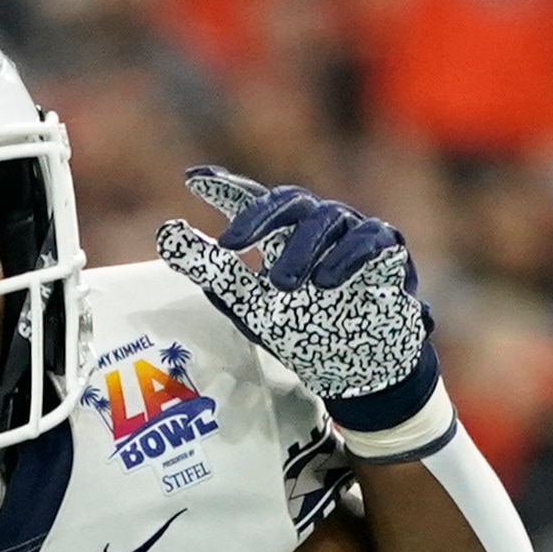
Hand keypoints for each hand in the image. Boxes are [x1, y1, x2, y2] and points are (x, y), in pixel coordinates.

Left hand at [153, 168, 444, 448]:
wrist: (359, 373)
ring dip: (301, 250)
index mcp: (284, 237)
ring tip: (280, 287)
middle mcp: (318, 228)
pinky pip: (370, 238)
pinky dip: (347, 257)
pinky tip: (325, 284)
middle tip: (230, 247)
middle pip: (289, 201)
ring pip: (327, 218)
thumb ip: (212, 270)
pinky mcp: (388, 252)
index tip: (192, 178)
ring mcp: (354, 234)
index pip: (255, 201)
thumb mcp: (250, 306)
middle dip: (258, 217)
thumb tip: (165, 232)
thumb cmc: (305, 333)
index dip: (225, 187)